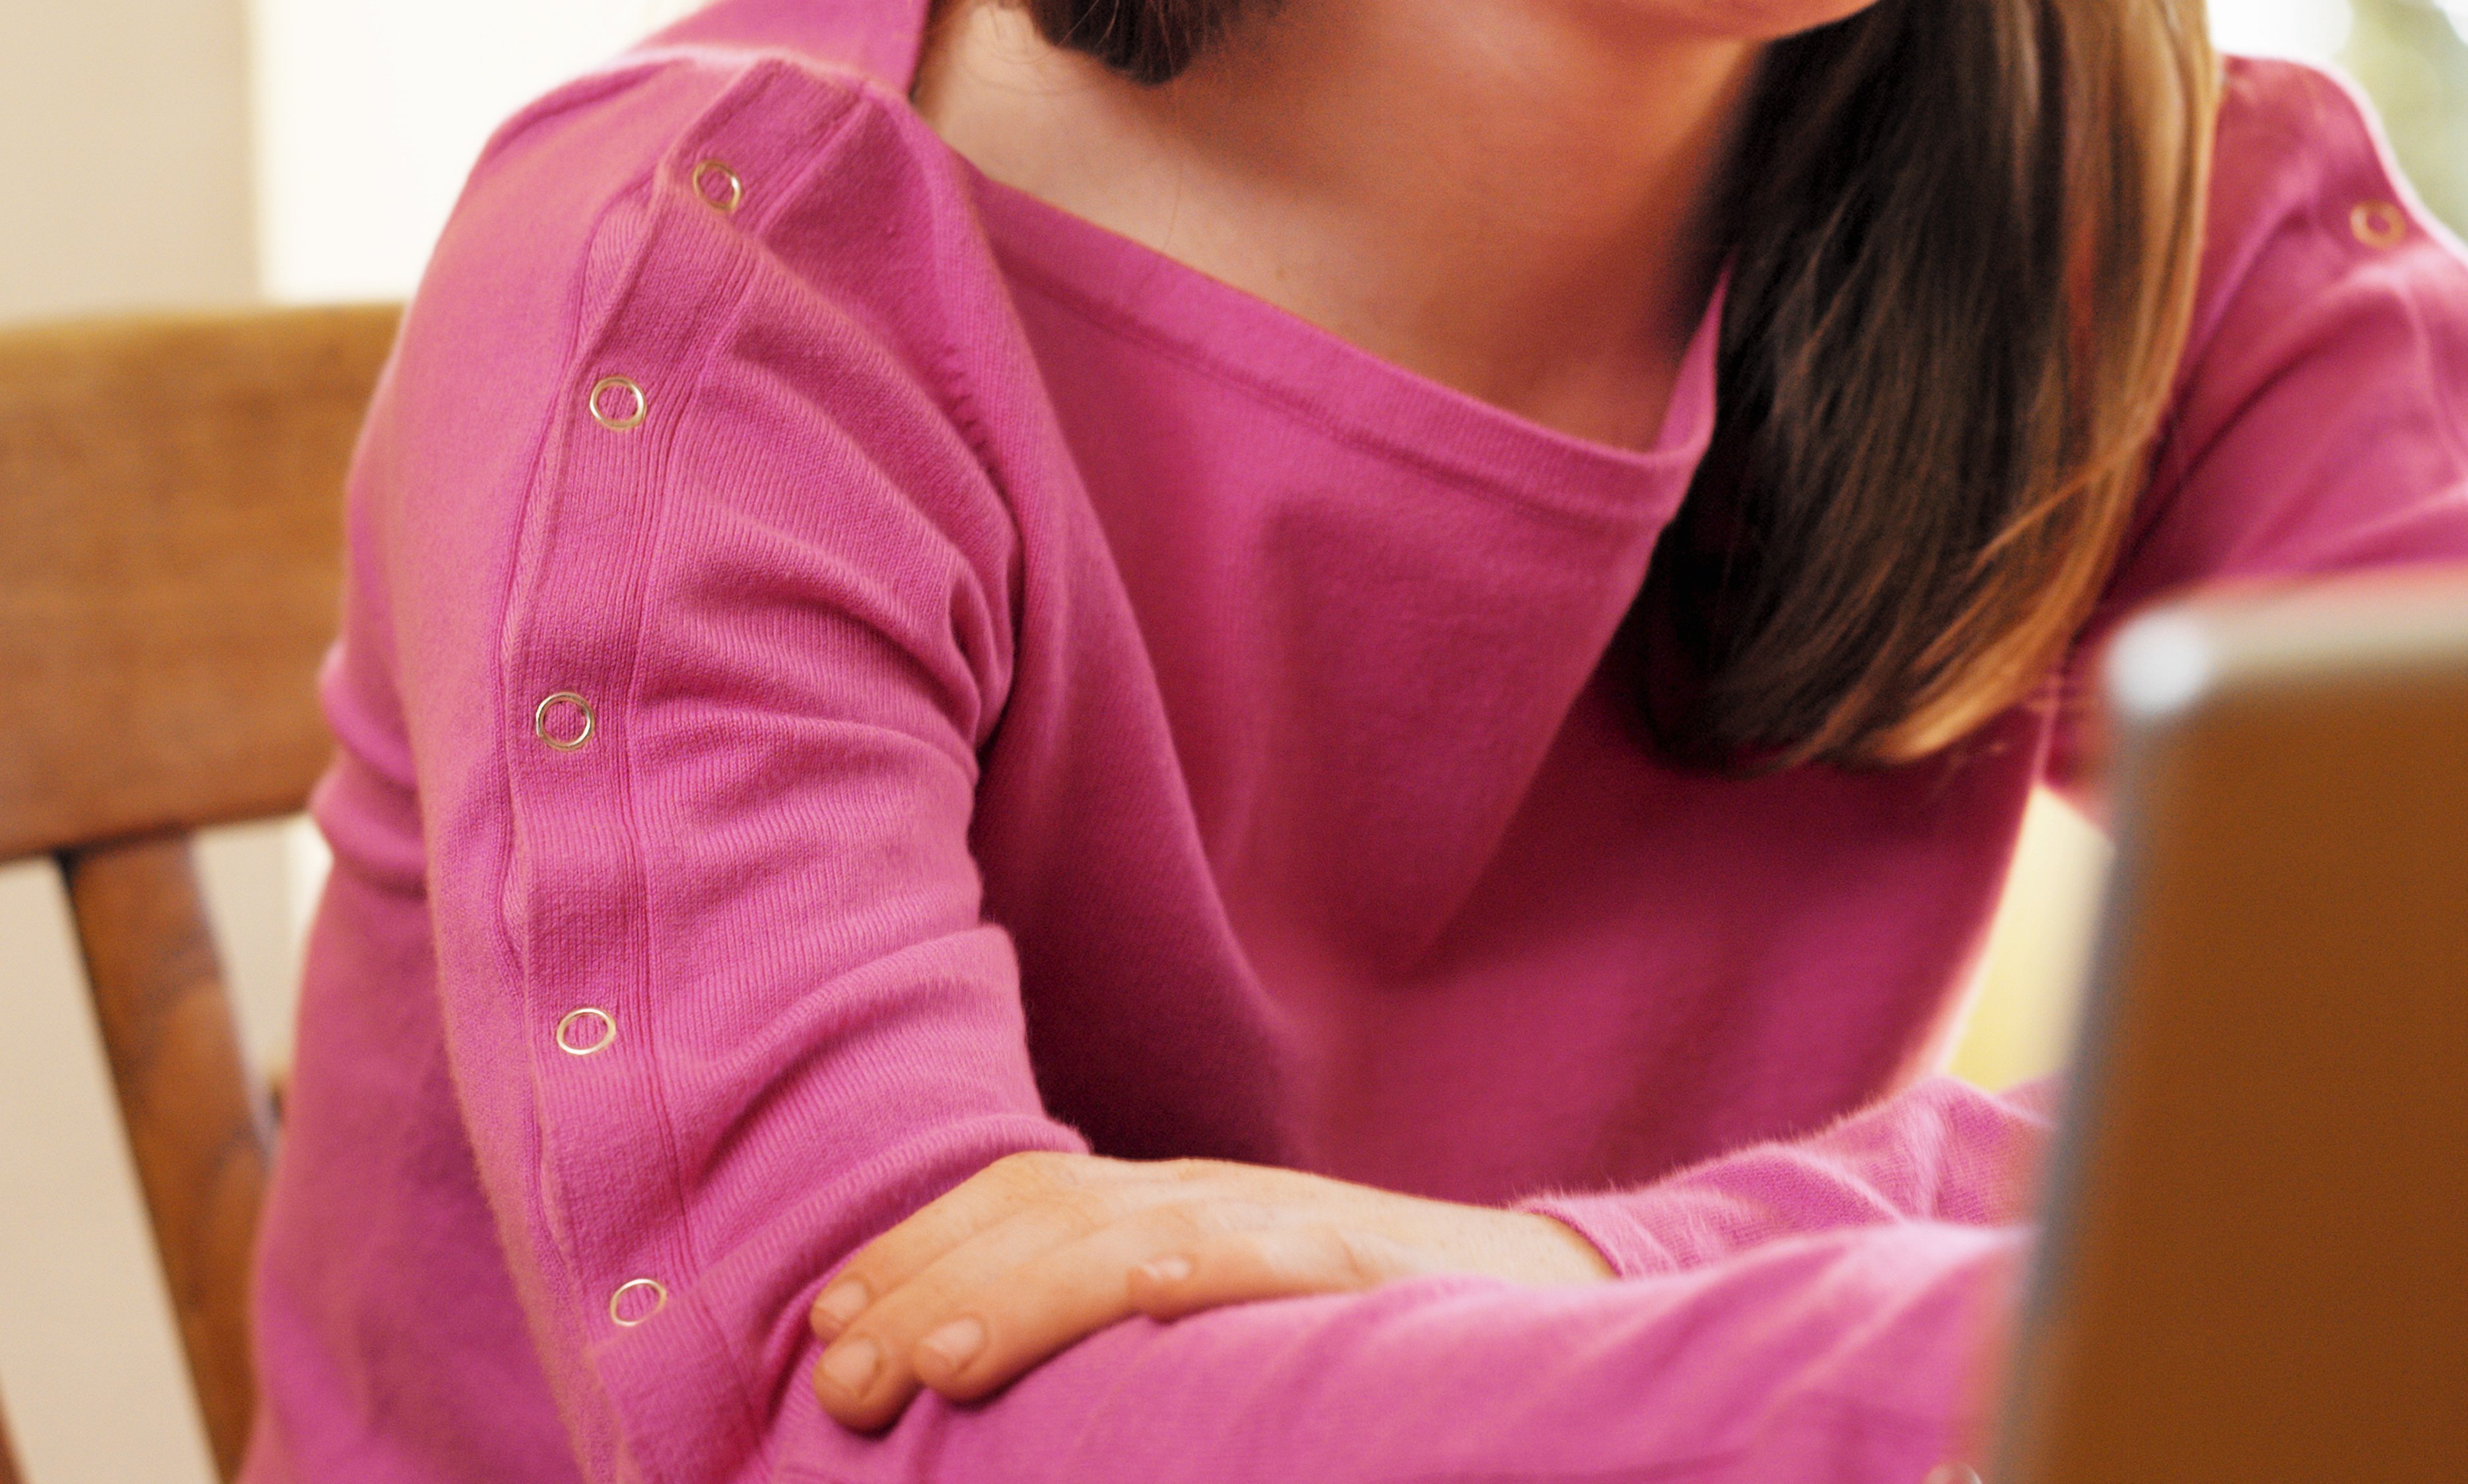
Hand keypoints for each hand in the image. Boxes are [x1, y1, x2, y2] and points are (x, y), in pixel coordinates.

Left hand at [806, 1152, 1613, 1429]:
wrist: (1542, 1298)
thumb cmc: (1356, 1324)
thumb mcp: (1213, 1309)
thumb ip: (1111, 1322)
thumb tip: (965, 1372)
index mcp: (1163, 1204)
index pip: (1015, 1196)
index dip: (912, 1250)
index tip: (821, 1327)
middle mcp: (1205, 1195)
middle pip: (1041, 1213)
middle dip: (924, 1287)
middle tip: (837, 1376)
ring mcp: (1281, 1223)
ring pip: (1125, 1237)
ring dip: (1017, 1295)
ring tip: (929, 1364)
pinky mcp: (1355, 1267)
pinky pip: (1260, 1259)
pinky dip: (1184, 1271)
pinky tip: (1135, 1295)